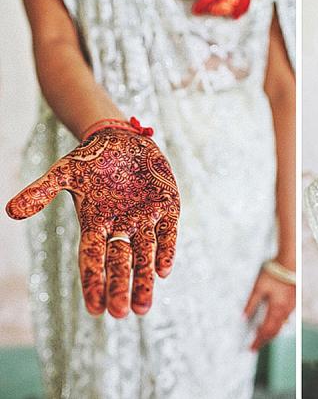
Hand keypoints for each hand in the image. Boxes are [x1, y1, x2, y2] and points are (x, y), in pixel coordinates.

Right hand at [6, 128, 179, 317]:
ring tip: (143, 308)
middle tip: (120, 313)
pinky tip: (163, 271)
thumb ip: (42, 191)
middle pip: (119, 261)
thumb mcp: (64, 172)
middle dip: (120, 286)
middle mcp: (120, 227)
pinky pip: (167, 232)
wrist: (122, 139)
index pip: (92, 258)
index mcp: (94, 223)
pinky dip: (165, 249)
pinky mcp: (166, 206)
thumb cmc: (91, 159)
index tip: (95, 309)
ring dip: (145, 279)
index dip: (93, 281)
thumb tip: (11, 212)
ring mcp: (144, 218)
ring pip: (145, 254)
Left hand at [243, 266, 295, 350]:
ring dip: (271, 333)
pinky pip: (285, 318)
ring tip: (262, 337)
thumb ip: (250, 302)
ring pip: (281, 326)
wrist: (290, 262)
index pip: (265, 331)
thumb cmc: (274, 273)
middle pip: (274, 332)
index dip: (258, 341)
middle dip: (264, 340)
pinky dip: (278, 324)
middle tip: (255, 346)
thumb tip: (242, 317)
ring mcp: (291, 306)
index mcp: (276, 309)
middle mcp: (285, 311)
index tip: (251, 349)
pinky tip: (274, 322)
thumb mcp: (258, 287)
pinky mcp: (293, 301)